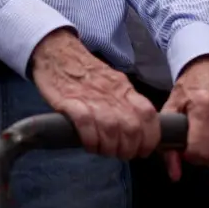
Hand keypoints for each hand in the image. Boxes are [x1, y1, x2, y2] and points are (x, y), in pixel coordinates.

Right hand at [30, 29, 159, 159]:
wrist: (58, 53)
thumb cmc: (85, 72)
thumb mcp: (112, 83)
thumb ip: (125, 103)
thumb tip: (137, 130)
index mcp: (124, 89)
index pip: (148, 114)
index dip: (150, 138)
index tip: (143, 151)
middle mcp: (112, 94)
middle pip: (131, 127)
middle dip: (128, 149)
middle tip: (120, 154)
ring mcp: (91, 97)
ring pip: (111, 128)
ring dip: (109, 148)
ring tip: (103, 151)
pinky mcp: (70, 101)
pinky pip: (85, 124)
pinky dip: (90, 139)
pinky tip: (88, 145)